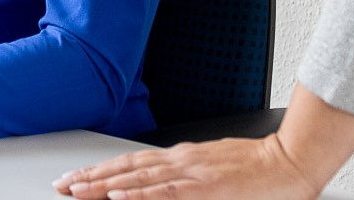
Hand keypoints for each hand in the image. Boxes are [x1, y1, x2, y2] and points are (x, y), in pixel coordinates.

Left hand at [52, 135, 319, 199]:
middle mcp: (181, 161)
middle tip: (63, 185)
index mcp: (183, 157)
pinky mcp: (206, 188)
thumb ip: (186, 178)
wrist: (291, 160)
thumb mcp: (215, 168)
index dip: (102, 170)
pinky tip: (119, 196)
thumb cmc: (259, 168)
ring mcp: (192, 173)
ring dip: (104, 185)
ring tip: (77, 191)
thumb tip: (158, 186)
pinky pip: (166, 192)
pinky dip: (139, 194)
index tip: (77, 178)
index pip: (133, 164)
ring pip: (138, 180)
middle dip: (92, 178)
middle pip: (127, 169)